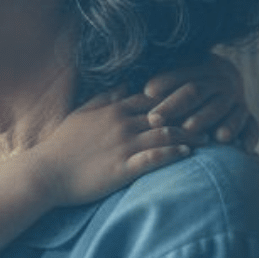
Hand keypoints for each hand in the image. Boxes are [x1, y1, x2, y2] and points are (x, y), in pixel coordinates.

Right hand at [30, 91, 200, 205]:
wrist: (45, 172)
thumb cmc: (61, 145)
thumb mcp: (82, 113)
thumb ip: (105, 98)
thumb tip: (125, 84)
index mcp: (114, 109)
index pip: (154, 97)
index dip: (177, 98)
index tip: (196, 102)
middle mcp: (122, 124)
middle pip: (167, 115)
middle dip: (192, 116)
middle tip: (213, 119)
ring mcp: (124, 146)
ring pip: (166, 135)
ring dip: (190, 135)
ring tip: (208, 139)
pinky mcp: (124, 168)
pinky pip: (155, 158)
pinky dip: (174, 154)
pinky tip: (188, 154)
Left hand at [143, 52, 258, 150]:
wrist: (222, 80)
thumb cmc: (182, 83)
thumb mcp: (170, 75)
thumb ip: (152, 79)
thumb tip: (120, 82)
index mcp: (201, 67)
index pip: (181, 74)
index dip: (165, 82)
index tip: (146, 91)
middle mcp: (219, 82)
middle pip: (198, 92)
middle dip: (178, 106)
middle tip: (157, 120)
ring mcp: (235, 100)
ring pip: (224, 108)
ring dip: (209, 120)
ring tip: (195, 134)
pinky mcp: (247, 117)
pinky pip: (252, 126)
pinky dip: (249, 136)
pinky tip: (242, 148)